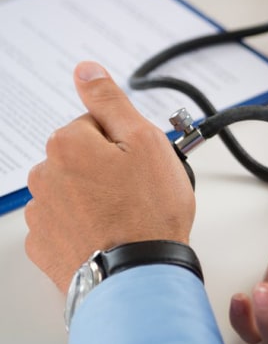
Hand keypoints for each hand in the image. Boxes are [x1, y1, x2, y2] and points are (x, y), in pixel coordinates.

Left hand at [25, 61, 194, 291]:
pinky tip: (110, 235)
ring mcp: (41, 213)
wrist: (139, 275)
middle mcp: (44, 175)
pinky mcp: (44, 246)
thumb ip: (110, 101)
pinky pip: (66, 223)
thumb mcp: (144, 142)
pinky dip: (85, 226)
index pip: (96, 126)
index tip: (141, 164)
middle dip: (107, 169)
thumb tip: (85, 69)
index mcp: (67, 144)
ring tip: (127, 218)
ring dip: (95, 198)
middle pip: (82, 158)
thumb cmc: (149, 211)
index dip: (125, 143)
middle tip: (139, 192)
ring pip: (73, 191)